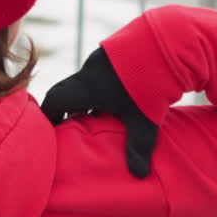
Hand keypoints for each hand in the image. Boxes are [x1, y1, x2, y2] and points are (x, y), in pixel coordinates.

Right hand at [40, 46, 158, 177]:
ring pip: (84, 81)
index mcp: (86, 88)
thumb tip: (138, 176)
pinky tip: (119, 93)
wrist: (168, 41)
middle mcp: (89, 71)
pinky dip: (102, 85)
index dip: (48, 117)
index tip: (50, 131)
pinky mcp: (117, 50)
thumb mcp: (144, 120)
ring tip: (97, 113)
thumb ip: (138, 148)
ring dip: (86, 96)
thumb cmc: (150, 83)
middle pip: (65, 90)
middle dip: (64, 109)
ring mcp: (102, 58)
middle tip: (68, 125)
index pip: (54, 101)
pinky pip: (101, 70)